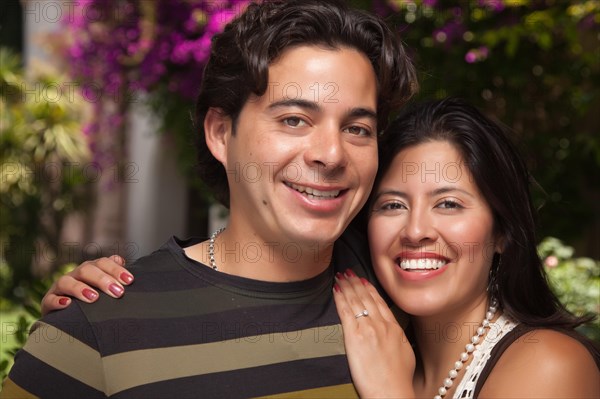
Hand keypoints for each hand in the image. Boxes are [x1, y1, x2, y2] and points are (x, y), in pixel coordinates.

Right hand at [41, 255, 133, 314]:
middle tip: (118, 292)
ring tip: (94, 298)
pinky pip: (50, 299)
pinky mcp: (48, 302)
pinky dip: (57, 301)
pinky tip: (67, 304)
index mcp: (90, 269)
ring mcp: (60, 288)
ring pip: (66, 281)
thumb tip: (121, 259)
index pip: (103, 263)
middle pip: (87, 270)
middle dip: (103, 280)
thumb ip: (112, 274)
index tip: (129, 280)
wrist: (67, 319)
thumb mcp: (103, 287)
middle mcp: (75, 275)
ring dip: (80, 288)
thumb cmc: (92, 300)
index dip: (116, 269)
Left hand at [333, 269, 414, 397]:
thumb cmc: (398, 379)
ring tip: (341, 276)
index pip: (380, 302)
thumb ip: (397, 338)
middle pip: (366, 298)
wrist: (391, 391)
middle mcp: (381, 324)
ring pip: (355, 300)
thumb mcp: (406, 352)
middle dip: (356, 282)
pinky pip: (345, 311)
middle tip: (349, 272)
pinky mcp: (354, 336)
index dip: (370, 289)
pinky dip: (340, 297)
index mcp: (394, 328)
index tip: (364, 280)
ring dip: (347, 285)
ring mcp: (368, 328)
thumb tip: (393, 333)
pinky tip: (336, 289)